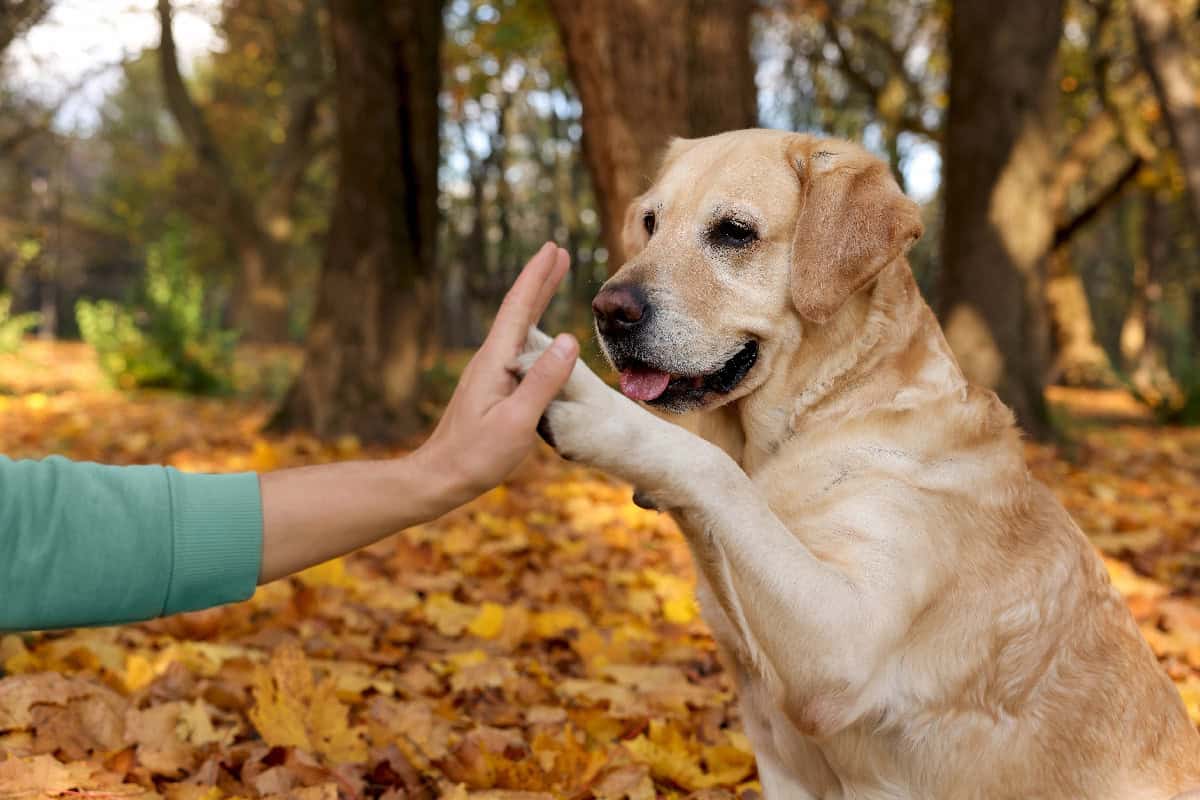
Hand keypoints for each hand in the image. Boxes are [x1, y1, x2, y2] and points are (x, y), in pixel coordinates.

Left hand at [418, 242, 577, 506]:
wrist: (439, 478)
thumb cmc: (476, 455)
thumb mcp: (517, 421)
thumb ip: (543, 381)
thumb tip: (568, 338)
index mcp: (495, 361)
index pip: (518, 308)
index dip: (536, 277)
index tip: (553, 249)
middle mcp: (489, 360)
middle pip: (516, 310)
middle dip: (538, 280)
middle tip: (557, 252)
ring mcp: (489, 373)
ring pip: (516, 326)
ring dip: (535, 300)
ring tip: (551, 279)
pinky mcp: (491, 387)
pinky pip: (517, 347)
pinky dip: (531, 328)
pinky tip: (538, 335)